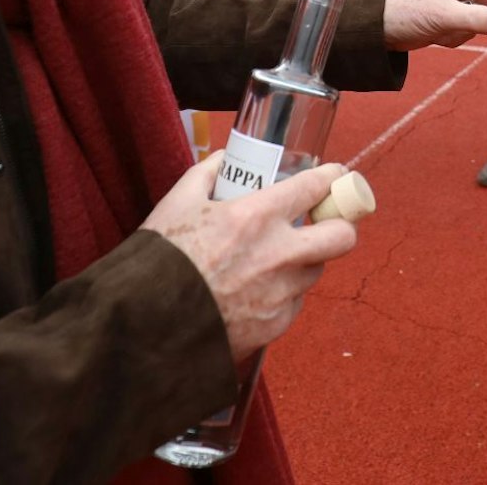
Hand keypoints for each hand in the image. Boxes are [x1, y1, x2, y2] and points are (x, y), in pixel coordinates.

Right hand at [140, 155, 358, 361]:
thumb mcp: (177, 204)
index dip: (331, 178)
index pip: (313, 188)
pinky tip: (257, 290)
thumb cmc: (159, 263)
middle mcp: (277, 255)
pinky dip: (283, 292)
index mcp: (255, 218)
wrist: (144, 326)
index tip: (336, 176)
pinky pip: (294, 302)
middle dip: (341, 224)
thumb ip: (207, 175)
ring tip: (278, 257)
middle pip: (342, 236)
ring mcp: (280, 293)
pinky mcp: (276, 325)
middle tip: (327, 220)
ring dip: (306, 259)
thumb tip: (225, 160)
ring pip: (317, 269)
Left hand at [383, 0, 486, 49]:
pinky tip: (441, 38)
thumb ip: (477, 19)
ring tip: (454, 33)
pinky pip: (471, 28)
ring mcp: (457, 2)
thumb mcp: (443, 16)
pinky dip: (461, 36)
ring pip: (484, 14)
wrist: (379, 32)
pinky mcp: (452, 19)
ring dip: (475, 27)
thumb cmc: (406, 13)